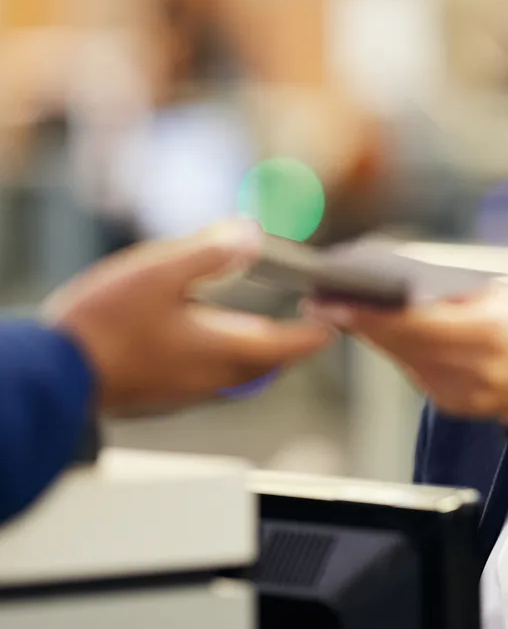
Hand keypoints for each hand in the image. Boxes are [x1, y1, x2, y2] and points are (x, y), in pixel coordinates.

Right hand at [44, 221, 333, 412]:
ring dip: (260, 350)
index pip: (292, 345)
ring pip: (242, 374)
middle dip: (293, 342)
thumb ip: (210, 252)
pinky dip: (226, 357)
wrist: (52, 374)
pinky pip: (213, 378)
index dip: (319, 330)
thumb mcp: (159, 271)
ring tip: (264, 326)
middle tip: (306, 321)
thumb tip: (251, 234)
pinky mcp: (166, 394)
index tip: (334, 317)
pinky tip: (208, 338)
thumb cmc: (103, 325)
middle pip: (272, 364)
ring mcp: (190, 391)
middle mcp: (216, 379)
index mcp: (226, 350)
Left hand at [306, 282, 507, 432]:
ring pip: (398, 356)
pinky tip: (379, 332)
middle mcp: (471, 367)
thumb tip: (398, 278)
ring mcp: (458, 392)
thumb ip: (454, 291)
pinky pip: (411, 370)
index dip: (369, 312)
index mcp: (489, 332)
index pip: (414, 322)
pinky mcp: (448, 404)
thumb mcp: (504, 298)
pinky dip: (395, 349)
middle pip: (397, 341)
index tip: (334, 300)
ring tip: (339, 309)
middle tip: (319, 300)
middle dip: (356, 319)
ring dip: (369, 332)